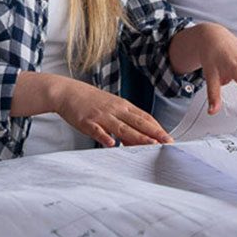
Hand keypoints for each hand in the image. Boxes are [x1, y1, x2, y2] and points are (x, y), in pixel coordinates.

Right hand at [47, 78, 172, 147]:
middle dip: (154, 133)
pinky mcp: (87, 122)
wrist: (68, 92)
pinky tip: (111, 144)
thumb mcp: (111, 108)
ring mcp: (101, 116)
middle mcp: (115, 110)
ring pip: (122, 127)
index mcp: (123, 106)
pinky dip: (104, 137)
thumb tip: (138, 139)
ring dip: (137, 136)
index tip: (168, 137)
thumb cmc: (91, 101)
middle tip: (167, 142)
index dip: (157, 128)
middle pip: (138, 122)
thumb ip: (124, 122)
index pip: (144, 117)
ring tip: (150, 144)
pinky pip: (97, 130)